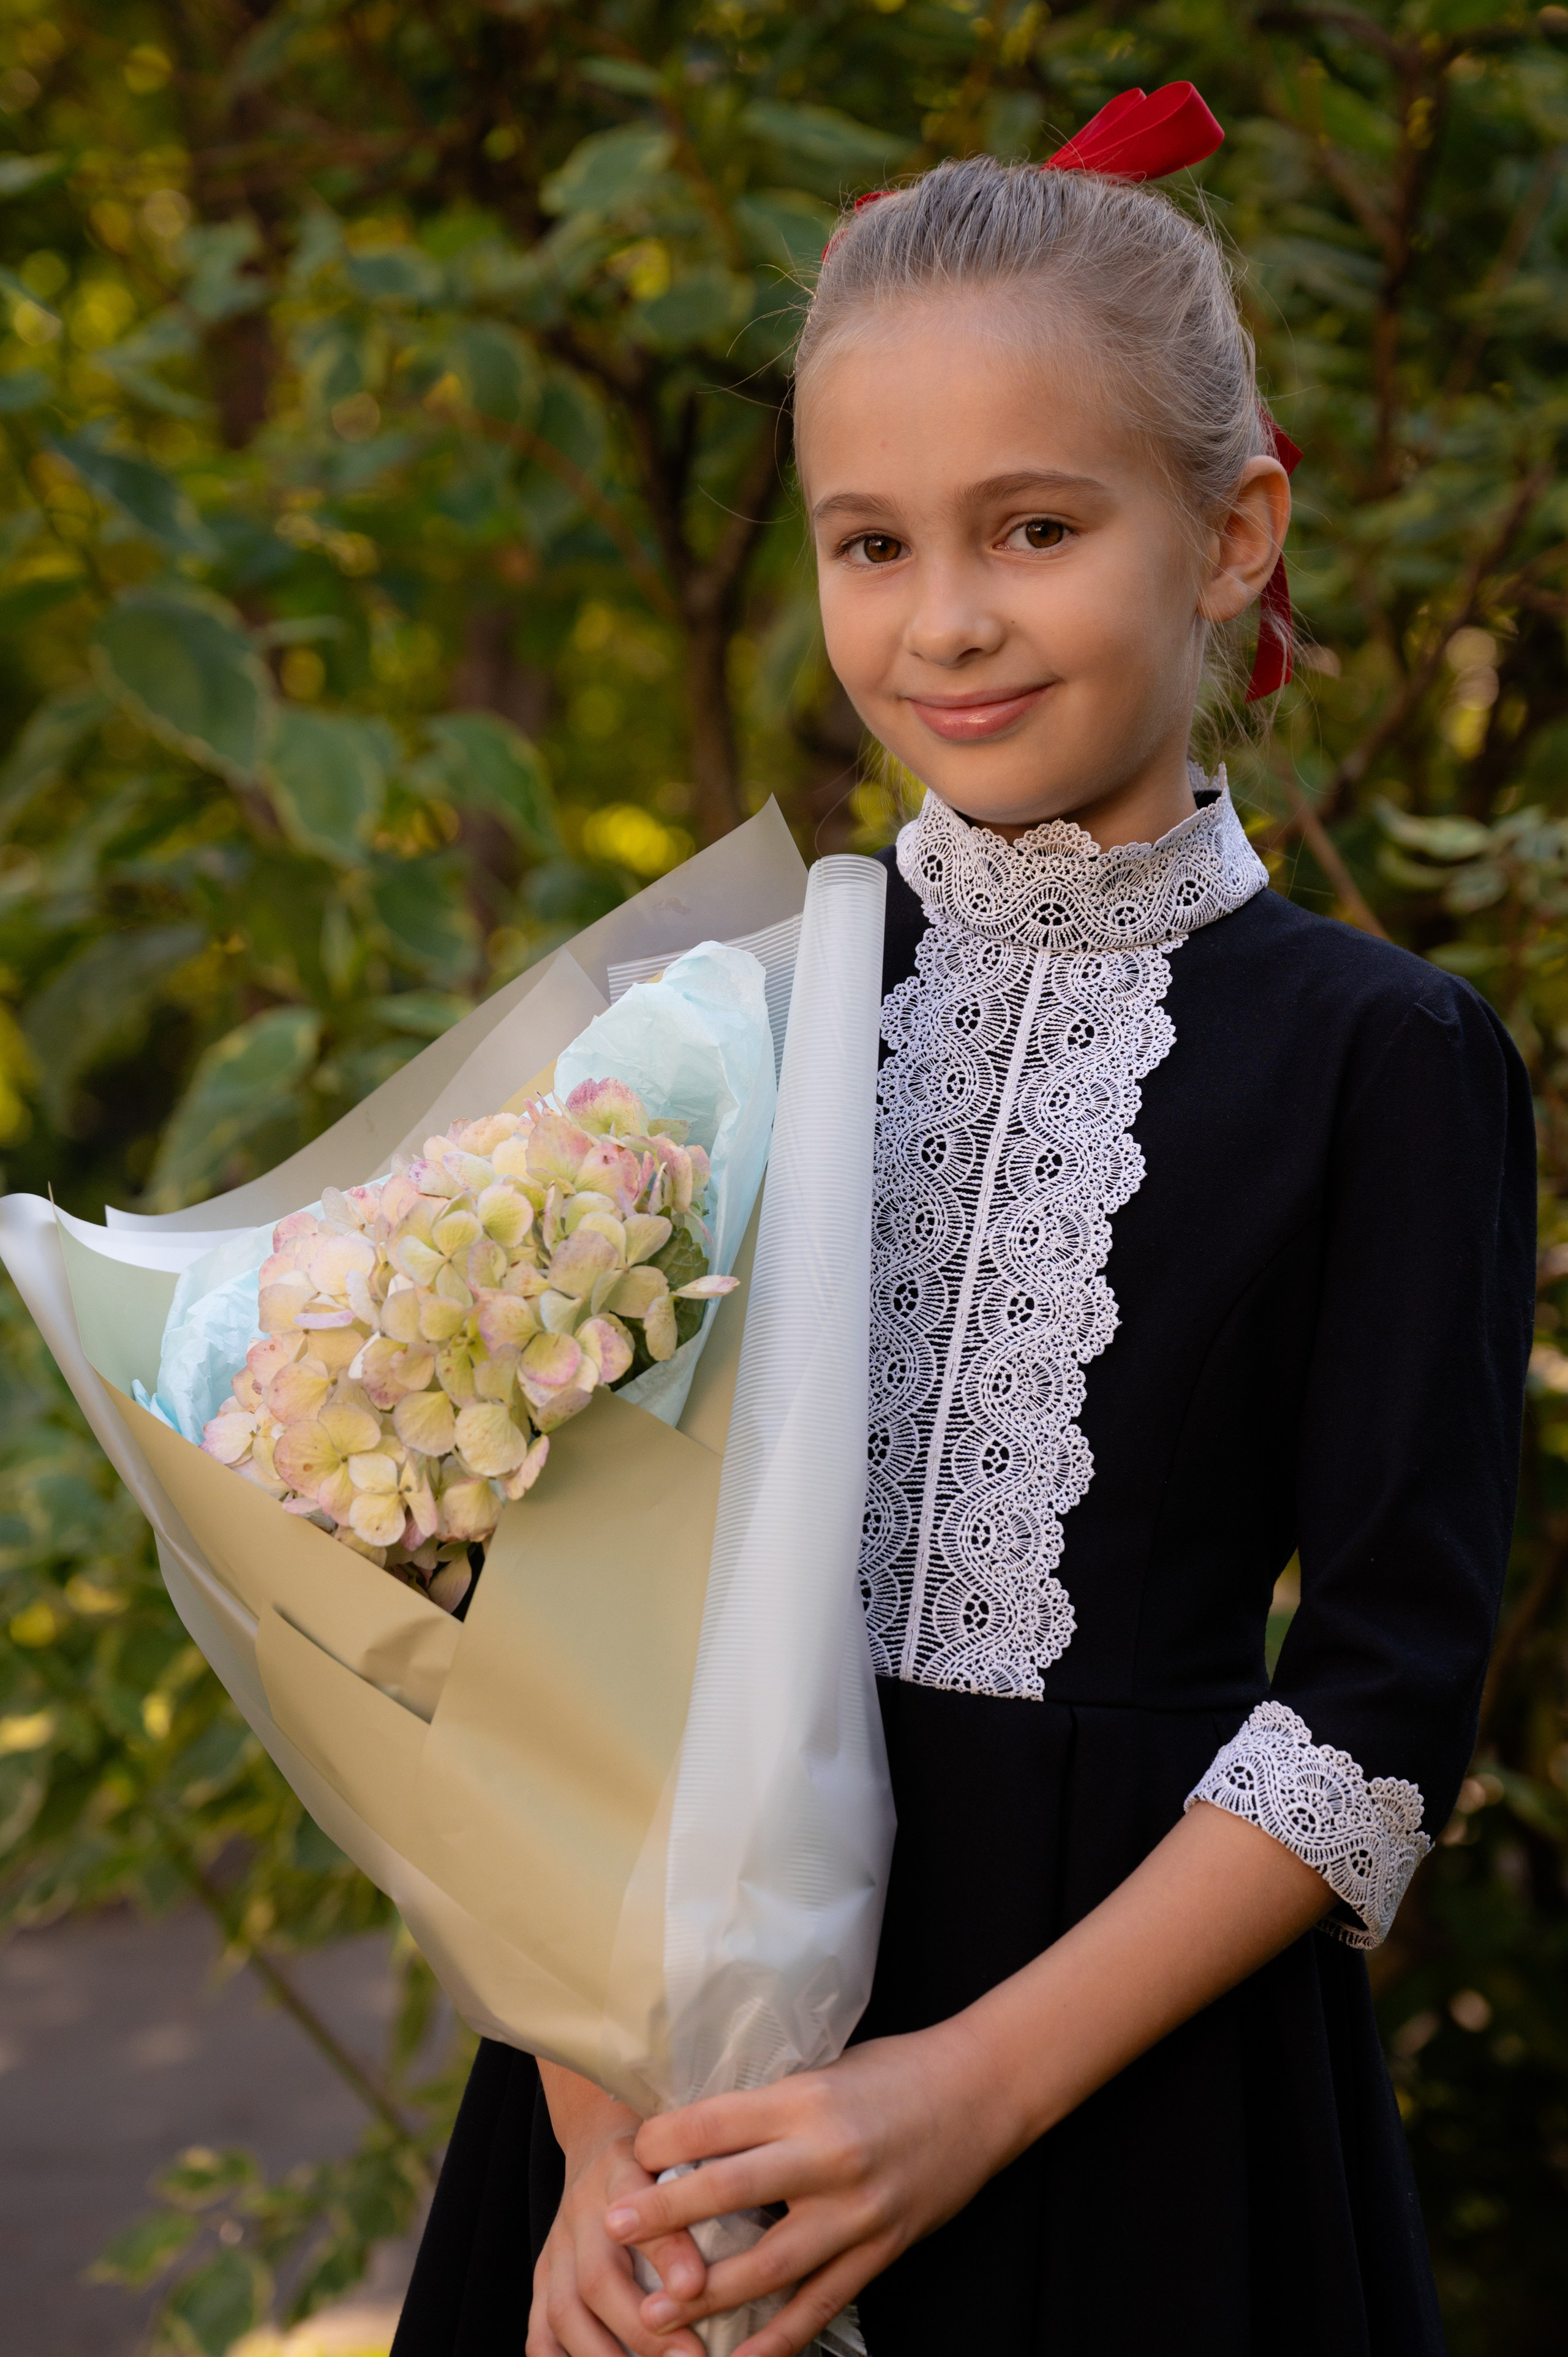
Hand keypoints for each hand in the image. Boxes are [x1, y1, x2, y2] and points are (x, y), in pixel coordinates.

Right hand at [528, 2103, 709, 2356]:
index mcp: (623, 2171)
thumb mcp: (685, 2156)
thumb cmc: (659, 2162)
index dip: (668, 2250)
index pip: (641, 2203)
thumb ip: (712, 2189)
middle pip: (597, 2274)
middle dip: (643, 2329)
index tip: (695, 2287)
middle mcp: (583, 2211)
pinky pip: (540, 2334)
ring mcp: (556, 2250)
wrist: (598, 2144)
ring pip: (564, 2310)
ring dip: (604, 2355)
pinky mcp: (543, 2281)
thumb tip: (763, 2245)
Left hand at [603, 2023, 1009, 2356]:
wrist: (981, 2090)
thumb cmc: (894, 2070)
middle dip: (666, 2215)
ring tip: (652, 2317)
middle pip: (732, 2191)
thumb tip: (695, 2135)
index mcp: (807, 2098)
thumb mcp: (823, 2070)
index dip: (665, 2141)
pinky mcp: (882, 2250)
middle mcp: (829, 2156)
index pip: (718, 2122)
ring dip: (708, 2294)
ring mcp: (857, 2211)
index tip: (628, 2156)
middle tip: (612, 2231)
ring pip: (770, 2266)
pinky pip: (820, 2304)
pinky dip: (777, 2338)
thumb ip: (768, 2108)